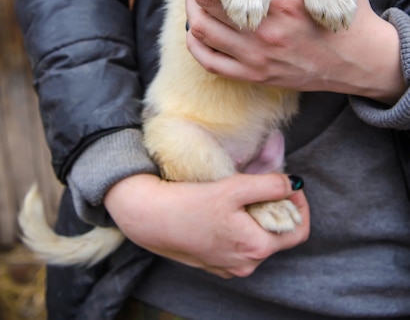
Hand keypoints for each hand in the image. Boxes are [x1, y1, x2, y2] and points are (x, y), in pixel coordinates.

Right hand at [104, 172, 308, 278]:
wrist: (151, 218)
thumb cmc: (190, 202)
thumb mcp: (234, 187)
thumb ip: (269, 185)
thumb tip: (293, 184)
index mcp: (256, 247)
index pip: (298, 231)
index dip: (299, 205)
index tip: (290, 184)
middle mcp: (246, 264)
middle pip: (278, 235)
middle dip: (277, 208)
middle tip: (263, 184)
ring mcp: (229, 266)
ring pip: (258, 239)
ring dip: (258, 217)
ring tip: (241, 195)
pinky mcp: (215, 263)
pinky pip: (240, 245)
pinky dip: (241, 227)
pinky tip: (225, 210)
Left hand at [186, 0, 404, 103]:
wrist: (359, 60)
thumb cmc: (350, 10)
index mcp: (284, 1)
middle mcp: (265, 31)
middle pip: (207, 3)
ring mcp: (257, 57)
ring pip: (202, 30)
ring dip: (191, 8)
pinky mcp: (254, 75)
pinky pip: (209, 62)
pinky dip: (195, 43)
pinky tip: (198, 27)